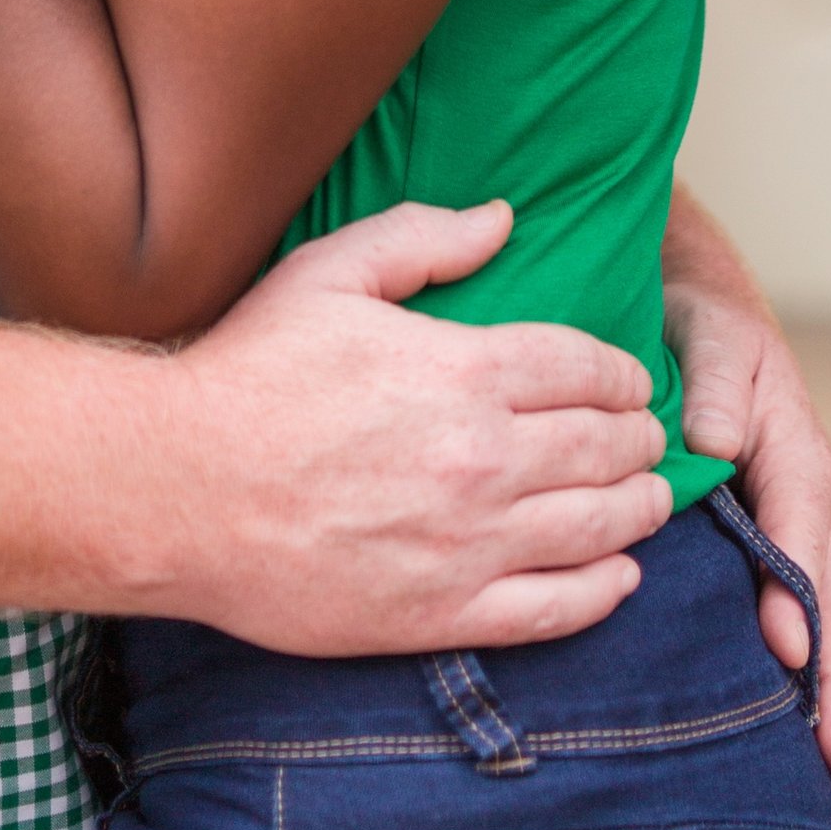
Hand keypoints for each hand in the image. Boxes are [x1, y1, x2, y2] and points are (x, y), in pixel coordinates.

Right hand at [161, 201, 673, 655]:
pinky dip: (603, 593)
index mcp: (463, 369)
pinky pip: (553, 609)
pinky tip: (620, 578)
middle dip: (640, 440)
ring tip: (650, 500)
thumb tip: (503, 218)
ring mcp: (468, 541)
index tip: (630, 379)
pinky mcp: (443, 611)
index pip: (585, 367)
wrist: (180, 487)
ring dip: (640, 510)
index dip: (622, 372)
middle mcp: (483, 457)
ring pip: (596, 528)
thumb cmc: (250, 371)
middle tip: (648, 439)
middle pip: (604, 447)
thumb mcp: (330, 272)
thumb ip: (423, 238)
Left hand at [666, 203, 830, 808]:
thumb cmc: (707, 331)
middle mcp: (815, 513)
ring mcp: (805, 539)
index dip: (801, 604)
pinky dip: (818, 687)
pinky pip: (809, 626)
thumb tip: (709, 447)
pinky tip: (809, 747)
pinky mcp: (782, 553)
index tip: (793, 661)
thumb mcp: (711, 343)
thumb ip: (711, 392)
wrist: (704, 313)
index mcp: (800, 465)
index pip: (804, 546)